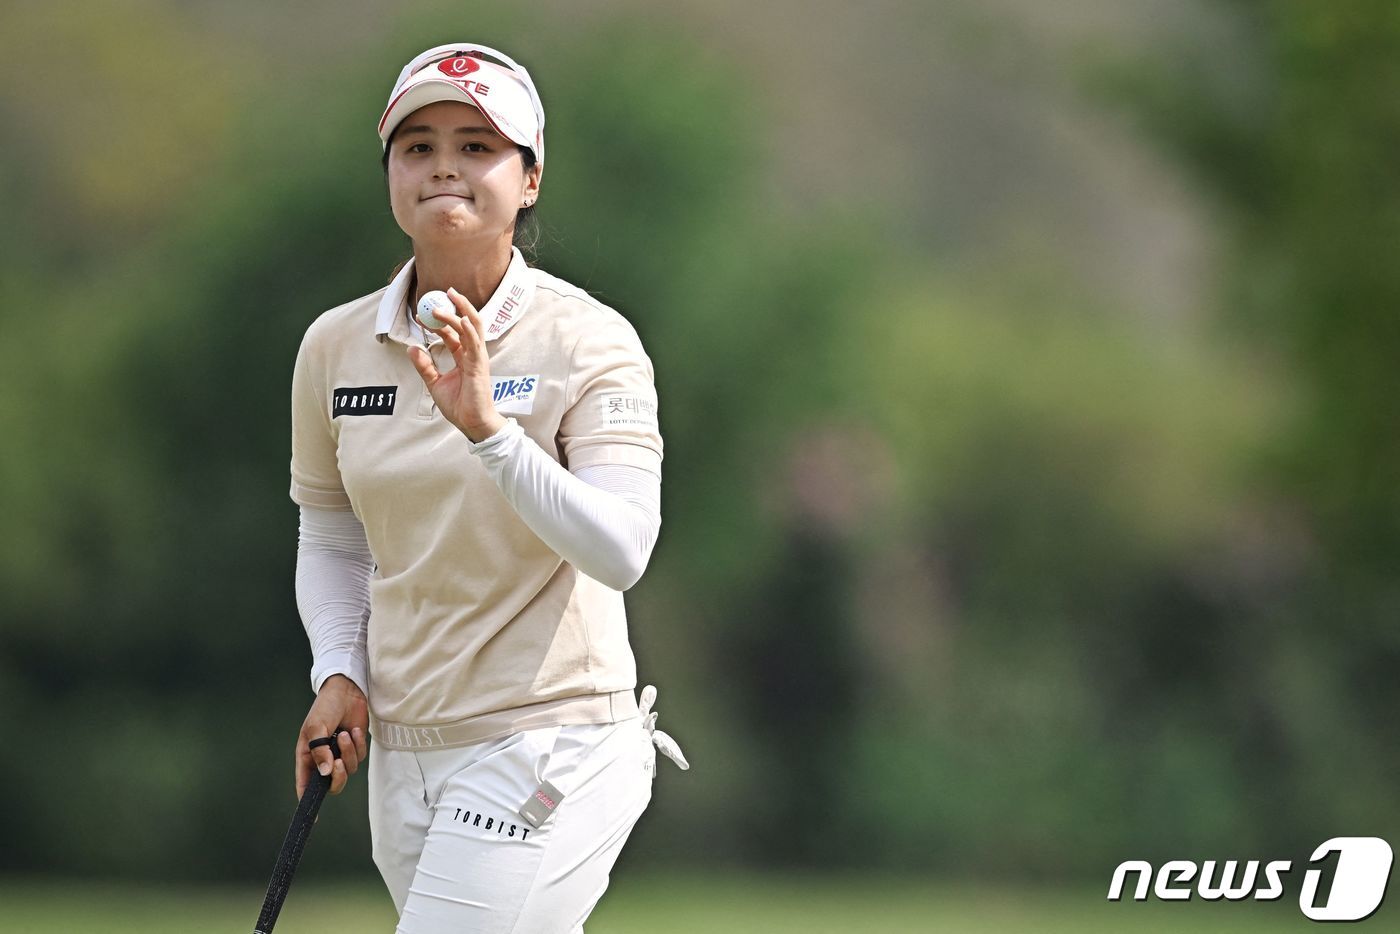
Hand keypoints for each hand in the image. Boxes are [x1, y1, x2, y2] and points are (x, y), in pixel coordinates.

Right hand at [295, 674, 369, 798]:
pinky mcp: (355, 748)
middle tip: (338, 762)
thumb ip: (320, 750)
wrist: (346, 691)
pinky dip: (358, 745)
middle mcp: (323, 759)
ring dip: (349, 753)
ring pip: (348, 770)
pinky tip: (354, 730)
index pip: (305, 785)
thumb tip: (326, 773)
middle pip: (332, 784)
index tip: (314, 818)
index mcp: (307, 757)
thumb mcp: (317, 727)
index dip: (308, 802)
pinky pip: (360, 757)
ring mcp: (340, 754)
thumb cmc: (325, 708)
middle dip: (338, 777)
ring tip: (344, 734)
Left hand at [407, 288, 507, 441]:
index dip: (440, 321)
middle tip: (446, 290)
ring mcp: (478, 359)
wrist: (471, 423)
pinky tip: (460, 319)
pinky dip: (468, 330)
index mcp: (464, 357)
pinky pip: (475, 343)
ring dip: (460, 311)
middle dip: (459, 305)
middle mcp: (473, 354)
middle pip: (469, 323)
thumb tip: (411, 348)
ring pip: (472, 327)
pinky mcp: (479, 366)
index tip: (423, 312)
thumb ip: (424, 366)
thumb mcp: (434, 383)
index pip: (453, 333)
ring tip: (448, 298)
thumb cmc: (459, 406)